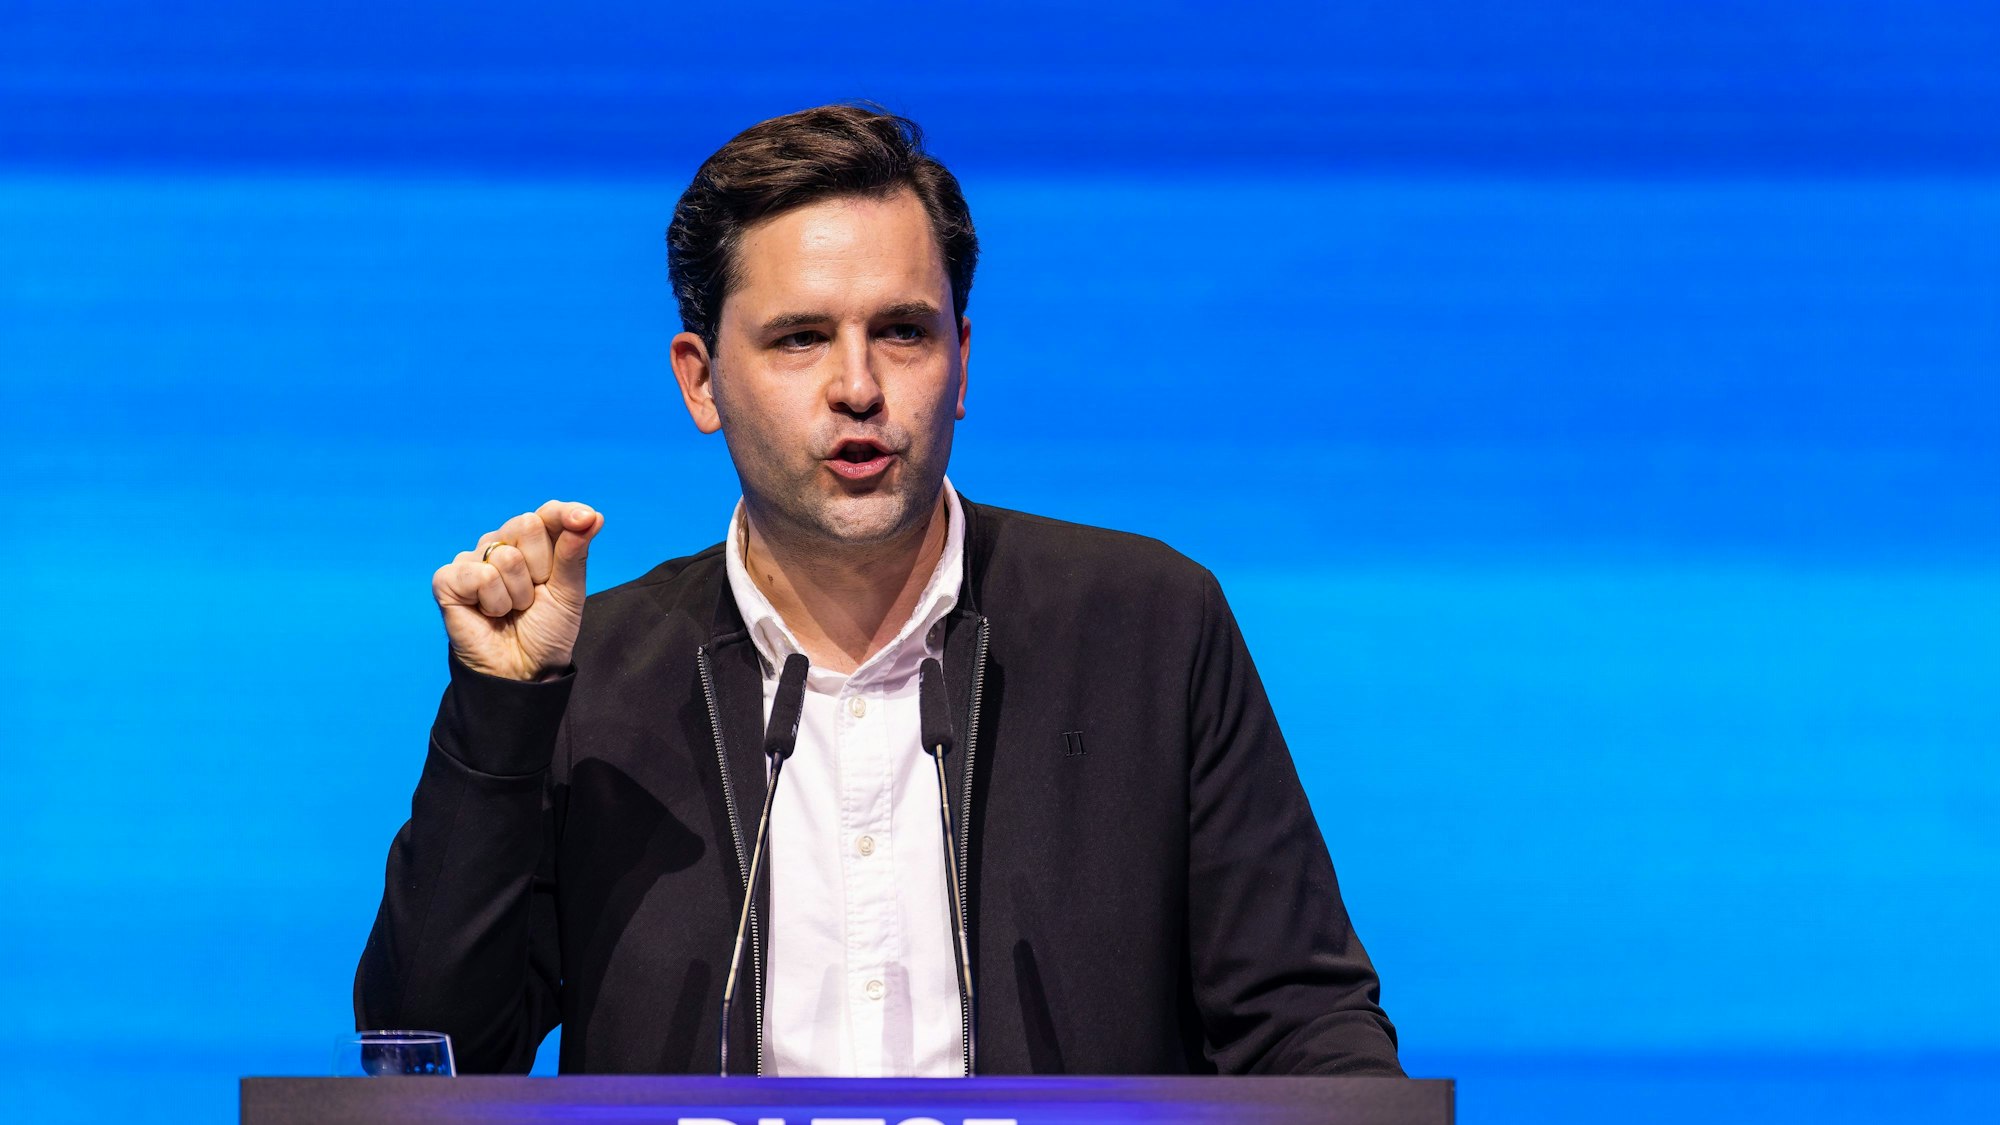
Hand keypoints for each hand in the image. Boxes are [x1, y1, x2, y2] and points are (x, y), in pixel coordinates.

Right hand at [433, 500, 603, 680]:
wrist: (524, 670)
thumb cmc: (546, 631)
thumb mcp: (570, 592)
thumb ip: (575, 552)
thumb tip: (593, 515)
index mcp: (533, 543)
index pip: (548, 512)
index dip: (567, 514)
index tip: (586, 518)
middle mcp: (500, 544)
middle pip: (527, 524)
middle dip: (542, 567)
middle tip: (534, 596)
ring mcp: (473, 560)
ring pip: (506, 555)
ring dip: (519, 593)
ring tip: (512, 609)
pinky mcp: (448, 580)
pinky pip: (480, 576)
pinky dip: (493, 602)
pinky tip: (488, 613)